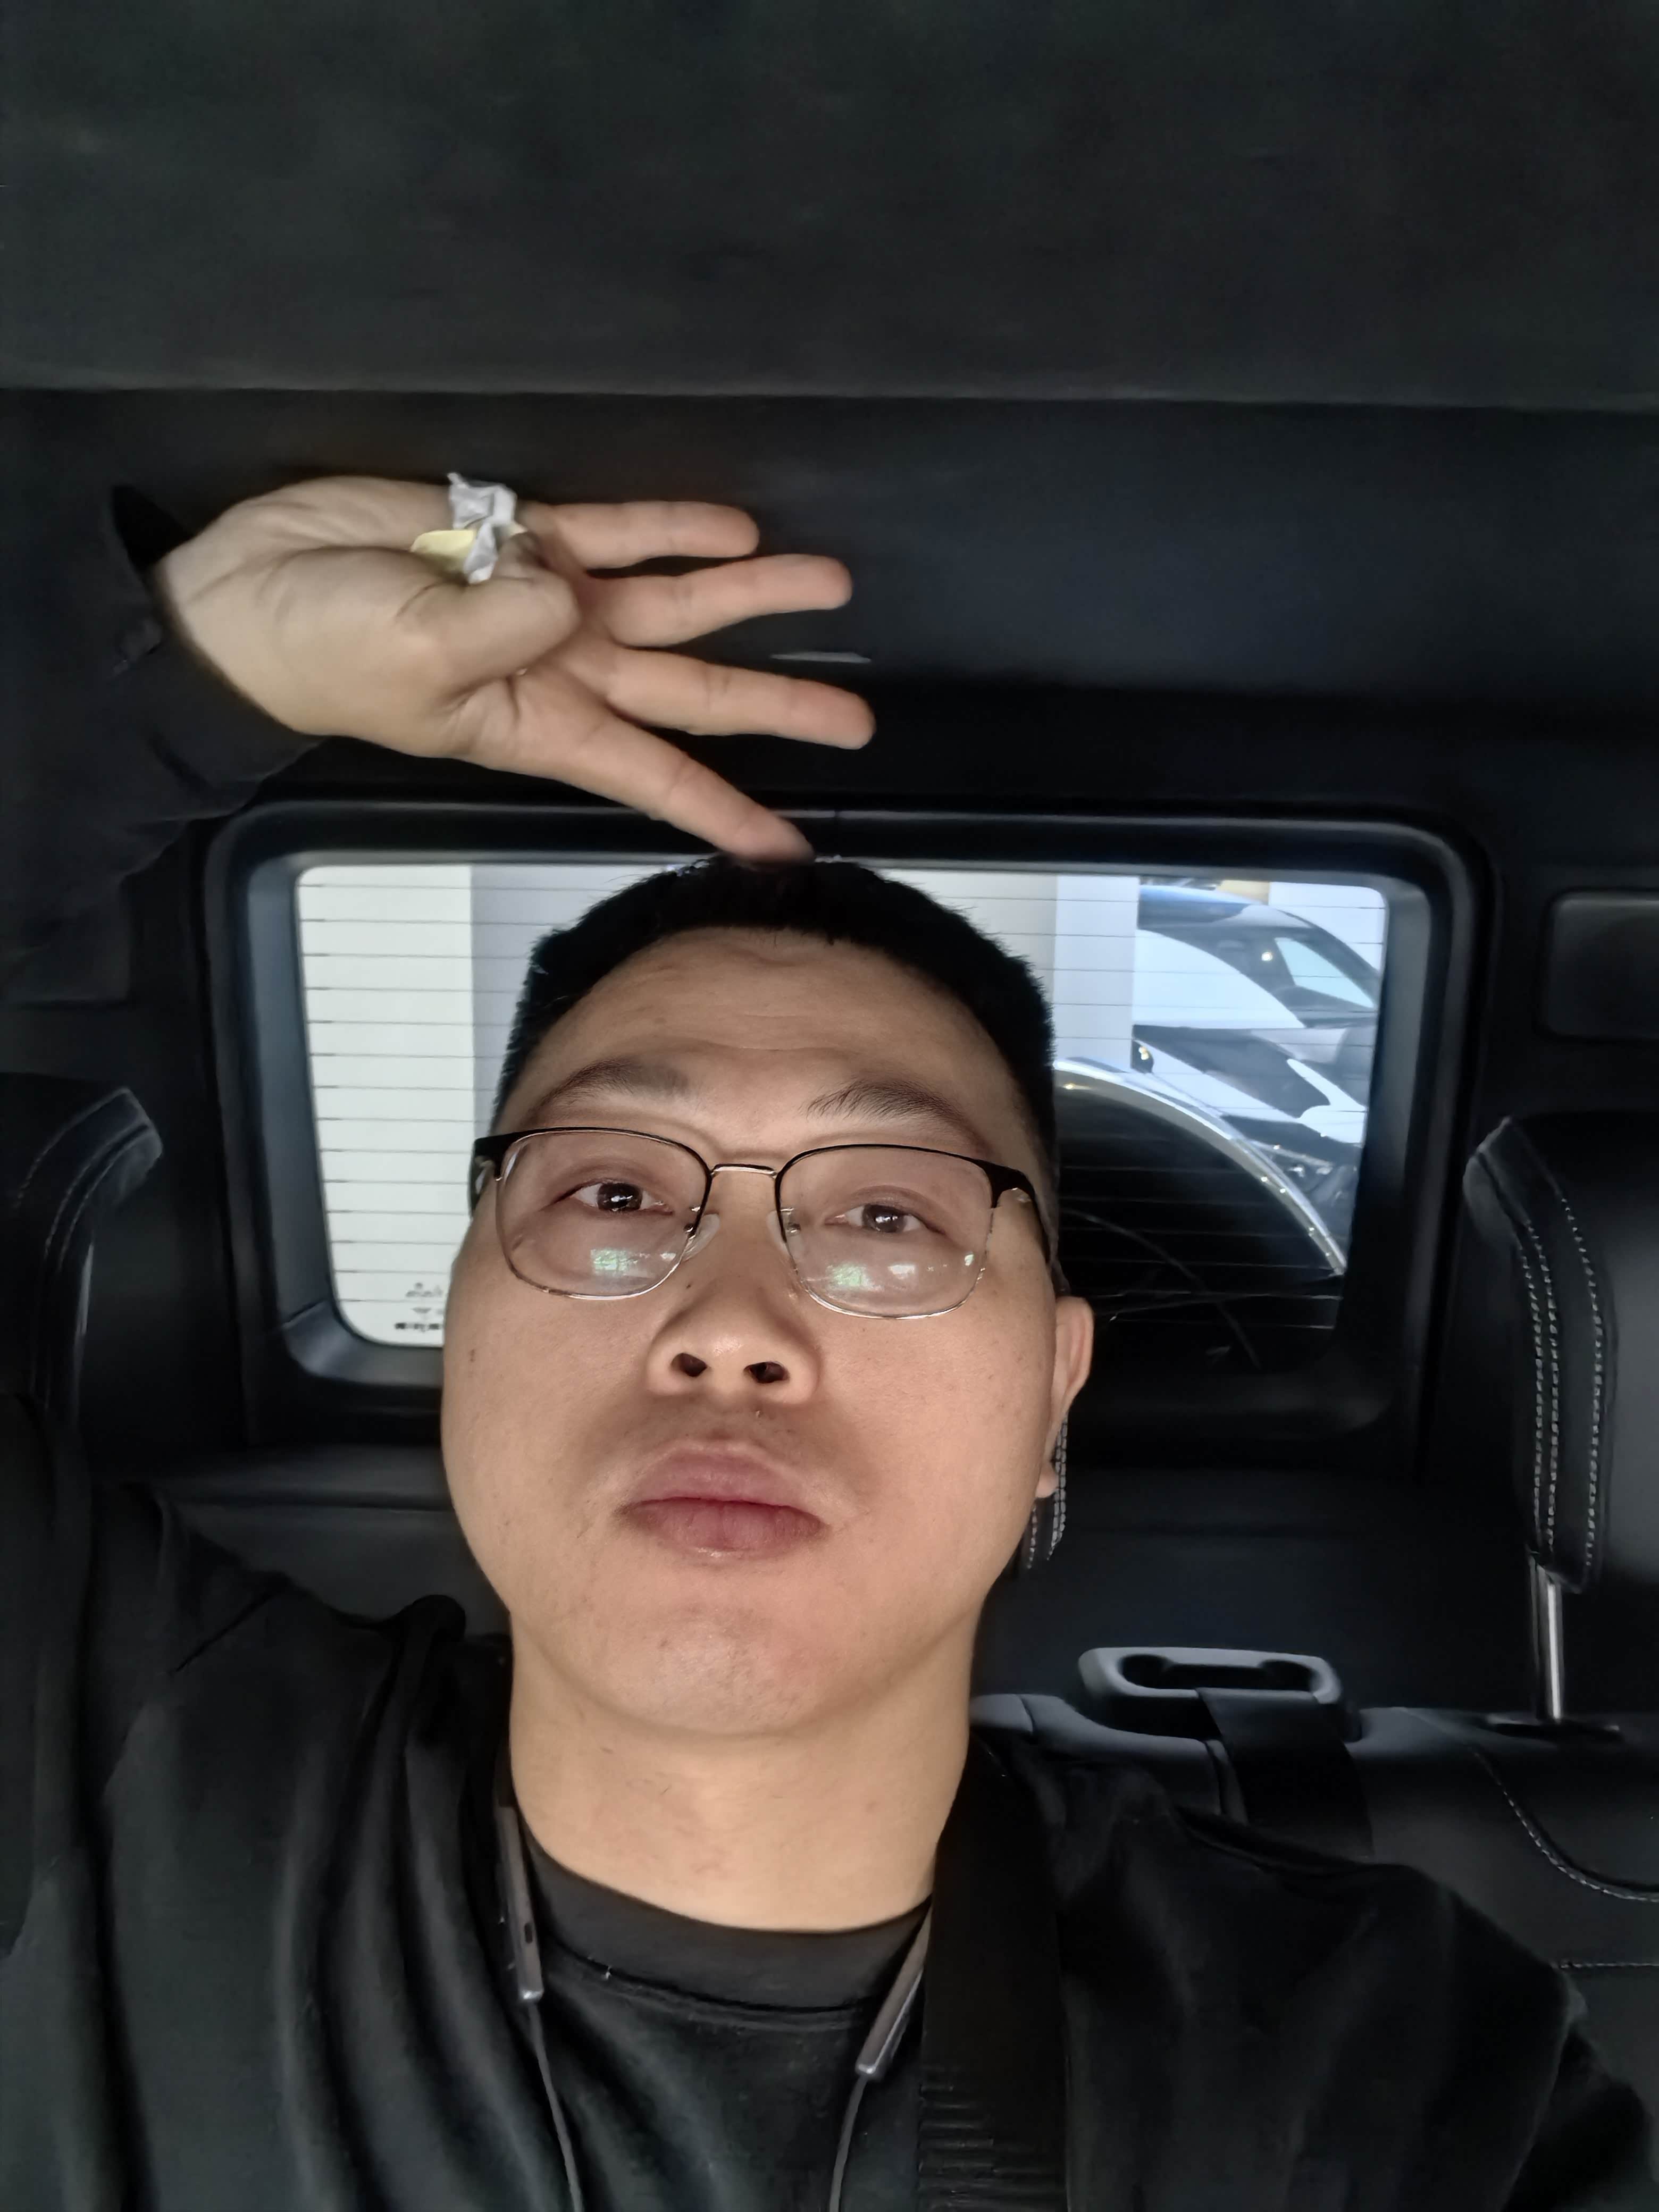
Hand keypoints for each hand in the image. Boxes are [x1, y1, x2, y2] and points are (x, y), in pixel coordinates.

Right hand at [153, 475, 873, 858]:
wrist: (252, 595)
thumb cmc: (322, 654)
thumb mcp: (413, 658)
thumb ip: (499, 630)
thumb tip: (562, 591)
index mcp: (544, 723)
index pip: (659, 779)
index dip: (727, 812)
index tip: (790, 852)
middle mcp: (566, 669)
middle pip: (696, 693)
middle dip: (778, 704)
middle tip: (860, 719)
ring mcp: (551, 599)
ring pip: (676, 601)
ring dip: (751, 594)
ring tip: (830, 580)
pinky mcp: (525, 530)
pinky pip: (620, 529)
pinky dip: (674, 526)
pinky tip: (736, 527)